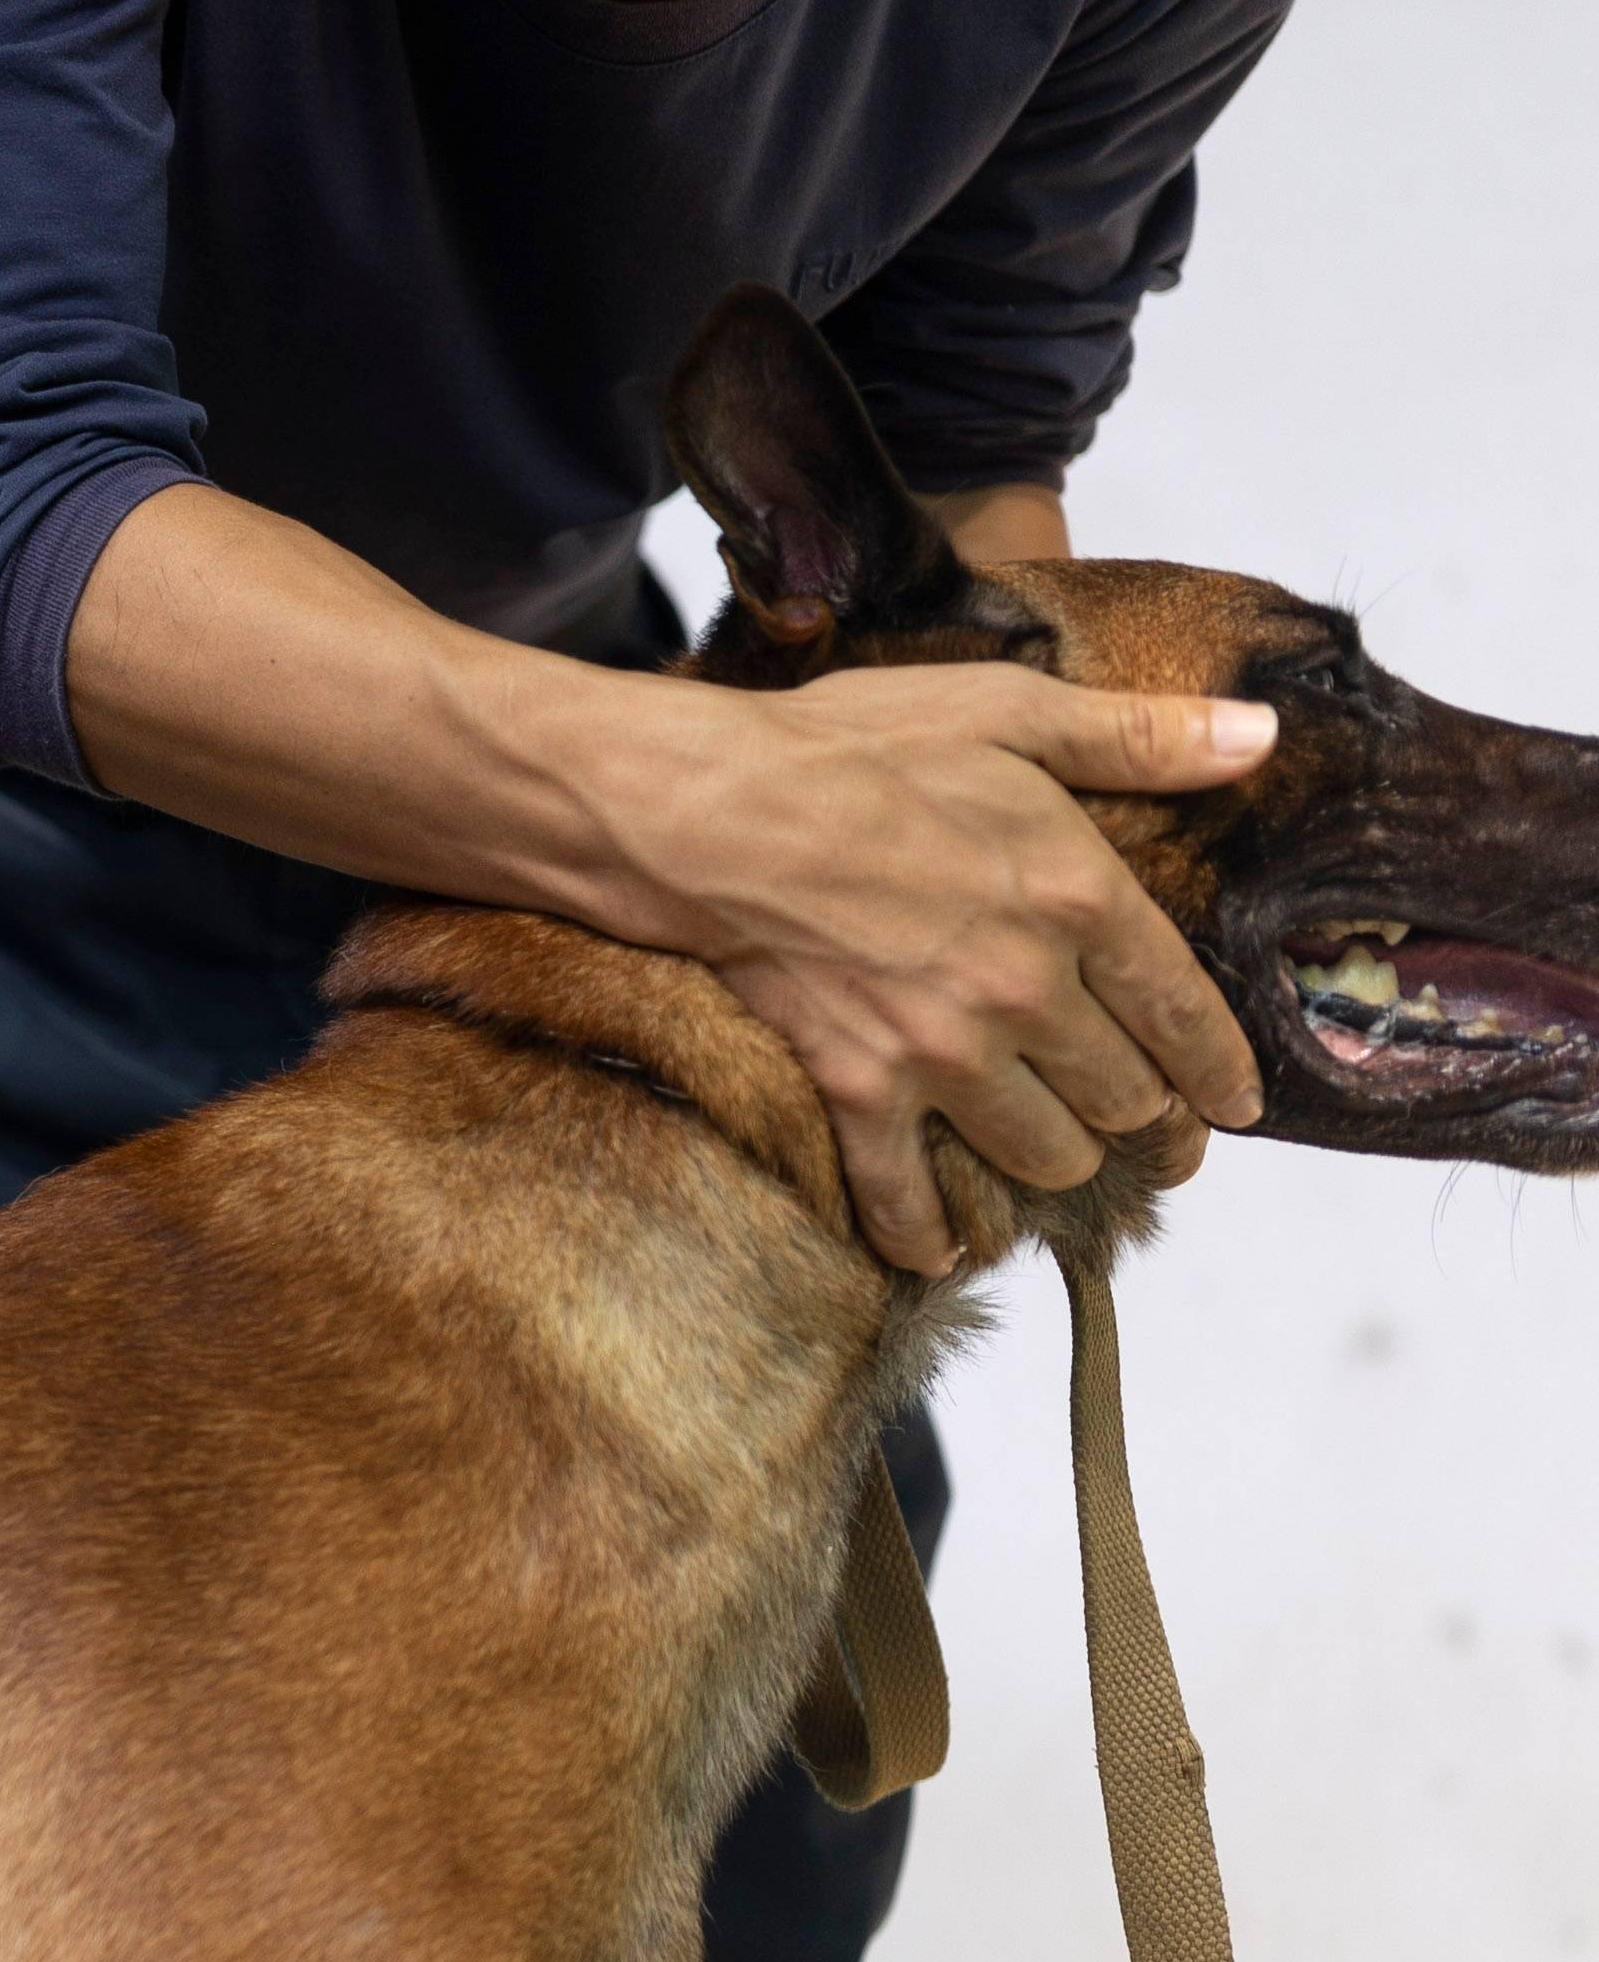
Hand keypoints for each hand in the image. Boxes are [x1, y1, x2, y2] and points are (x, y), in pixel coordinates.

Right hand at [608, 666, 1272, 1271]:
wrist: (700, 809)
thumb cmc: (845, 749)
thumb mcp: (1005, 711)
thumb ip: (1139, 734)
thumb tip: (1260, 734)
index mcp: (1078, 897)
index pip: (1186, 1015)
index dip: (1221, 1073)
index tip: (1234, 1105)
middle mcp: (1025, 989)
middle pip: (1124, 1098)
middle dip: (1152, 1127)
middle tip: (1158, 1143)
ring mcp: (940, 1049)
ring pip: (1045, 1154)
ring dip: (1062, 1166)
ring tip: (1063, 1163)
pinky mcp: (856, 1086)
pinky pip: (906, 1193)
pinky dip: (928, 1234)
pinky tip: (943, 1250)